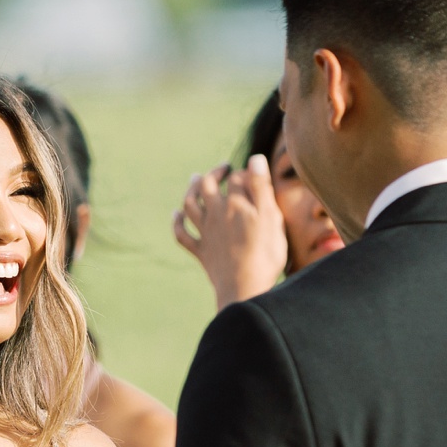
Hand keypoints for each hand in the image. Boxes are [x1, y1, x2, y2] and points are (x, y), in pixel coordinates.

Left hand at [173, 157, 286, 309]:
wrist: (244, 288)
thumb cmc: (264, 253)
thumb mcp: (270, 217)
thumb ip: (261, 186)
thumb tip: (255, 159)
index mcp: (236, 204)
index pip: (236, 178)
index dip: (244, 173)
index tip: (253, 176)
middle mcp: (217, 214)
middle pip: (207, 185)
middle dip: (214, 173)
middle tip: (223, 167)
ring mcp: (206, 233)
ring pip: (191, 205)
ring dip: (190, 189)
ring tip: (194, 179)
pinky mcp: (202, 252)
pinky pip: (183, 235)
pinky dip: (177, 223)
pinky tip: (175, 215)